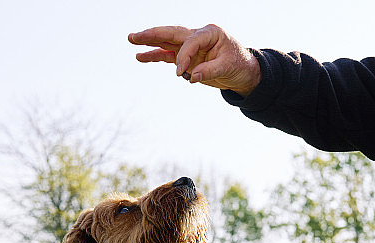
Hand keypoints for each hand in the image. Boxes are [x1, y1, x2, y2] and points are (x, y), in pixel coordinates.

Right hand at [128, 25, 261, 96]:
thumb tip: (191, 77)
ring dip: (149, 41)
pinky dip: (154, 55)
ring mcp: (190, 46)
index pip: (191, 41)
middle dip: (153, 34)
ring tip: (132, 39)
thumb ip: (210, 70)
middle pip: (172, 33)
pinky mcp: (186, 57)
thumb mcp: (228, 67)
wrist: (243, 71)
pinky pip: (167, 55)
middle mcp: (198, 36)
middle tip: (135, 36)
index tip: (180, 73)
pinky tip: (140, 56)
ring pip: (166, 41)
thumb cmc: (238, 64)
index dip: (183, 56)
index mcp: (210, 32)